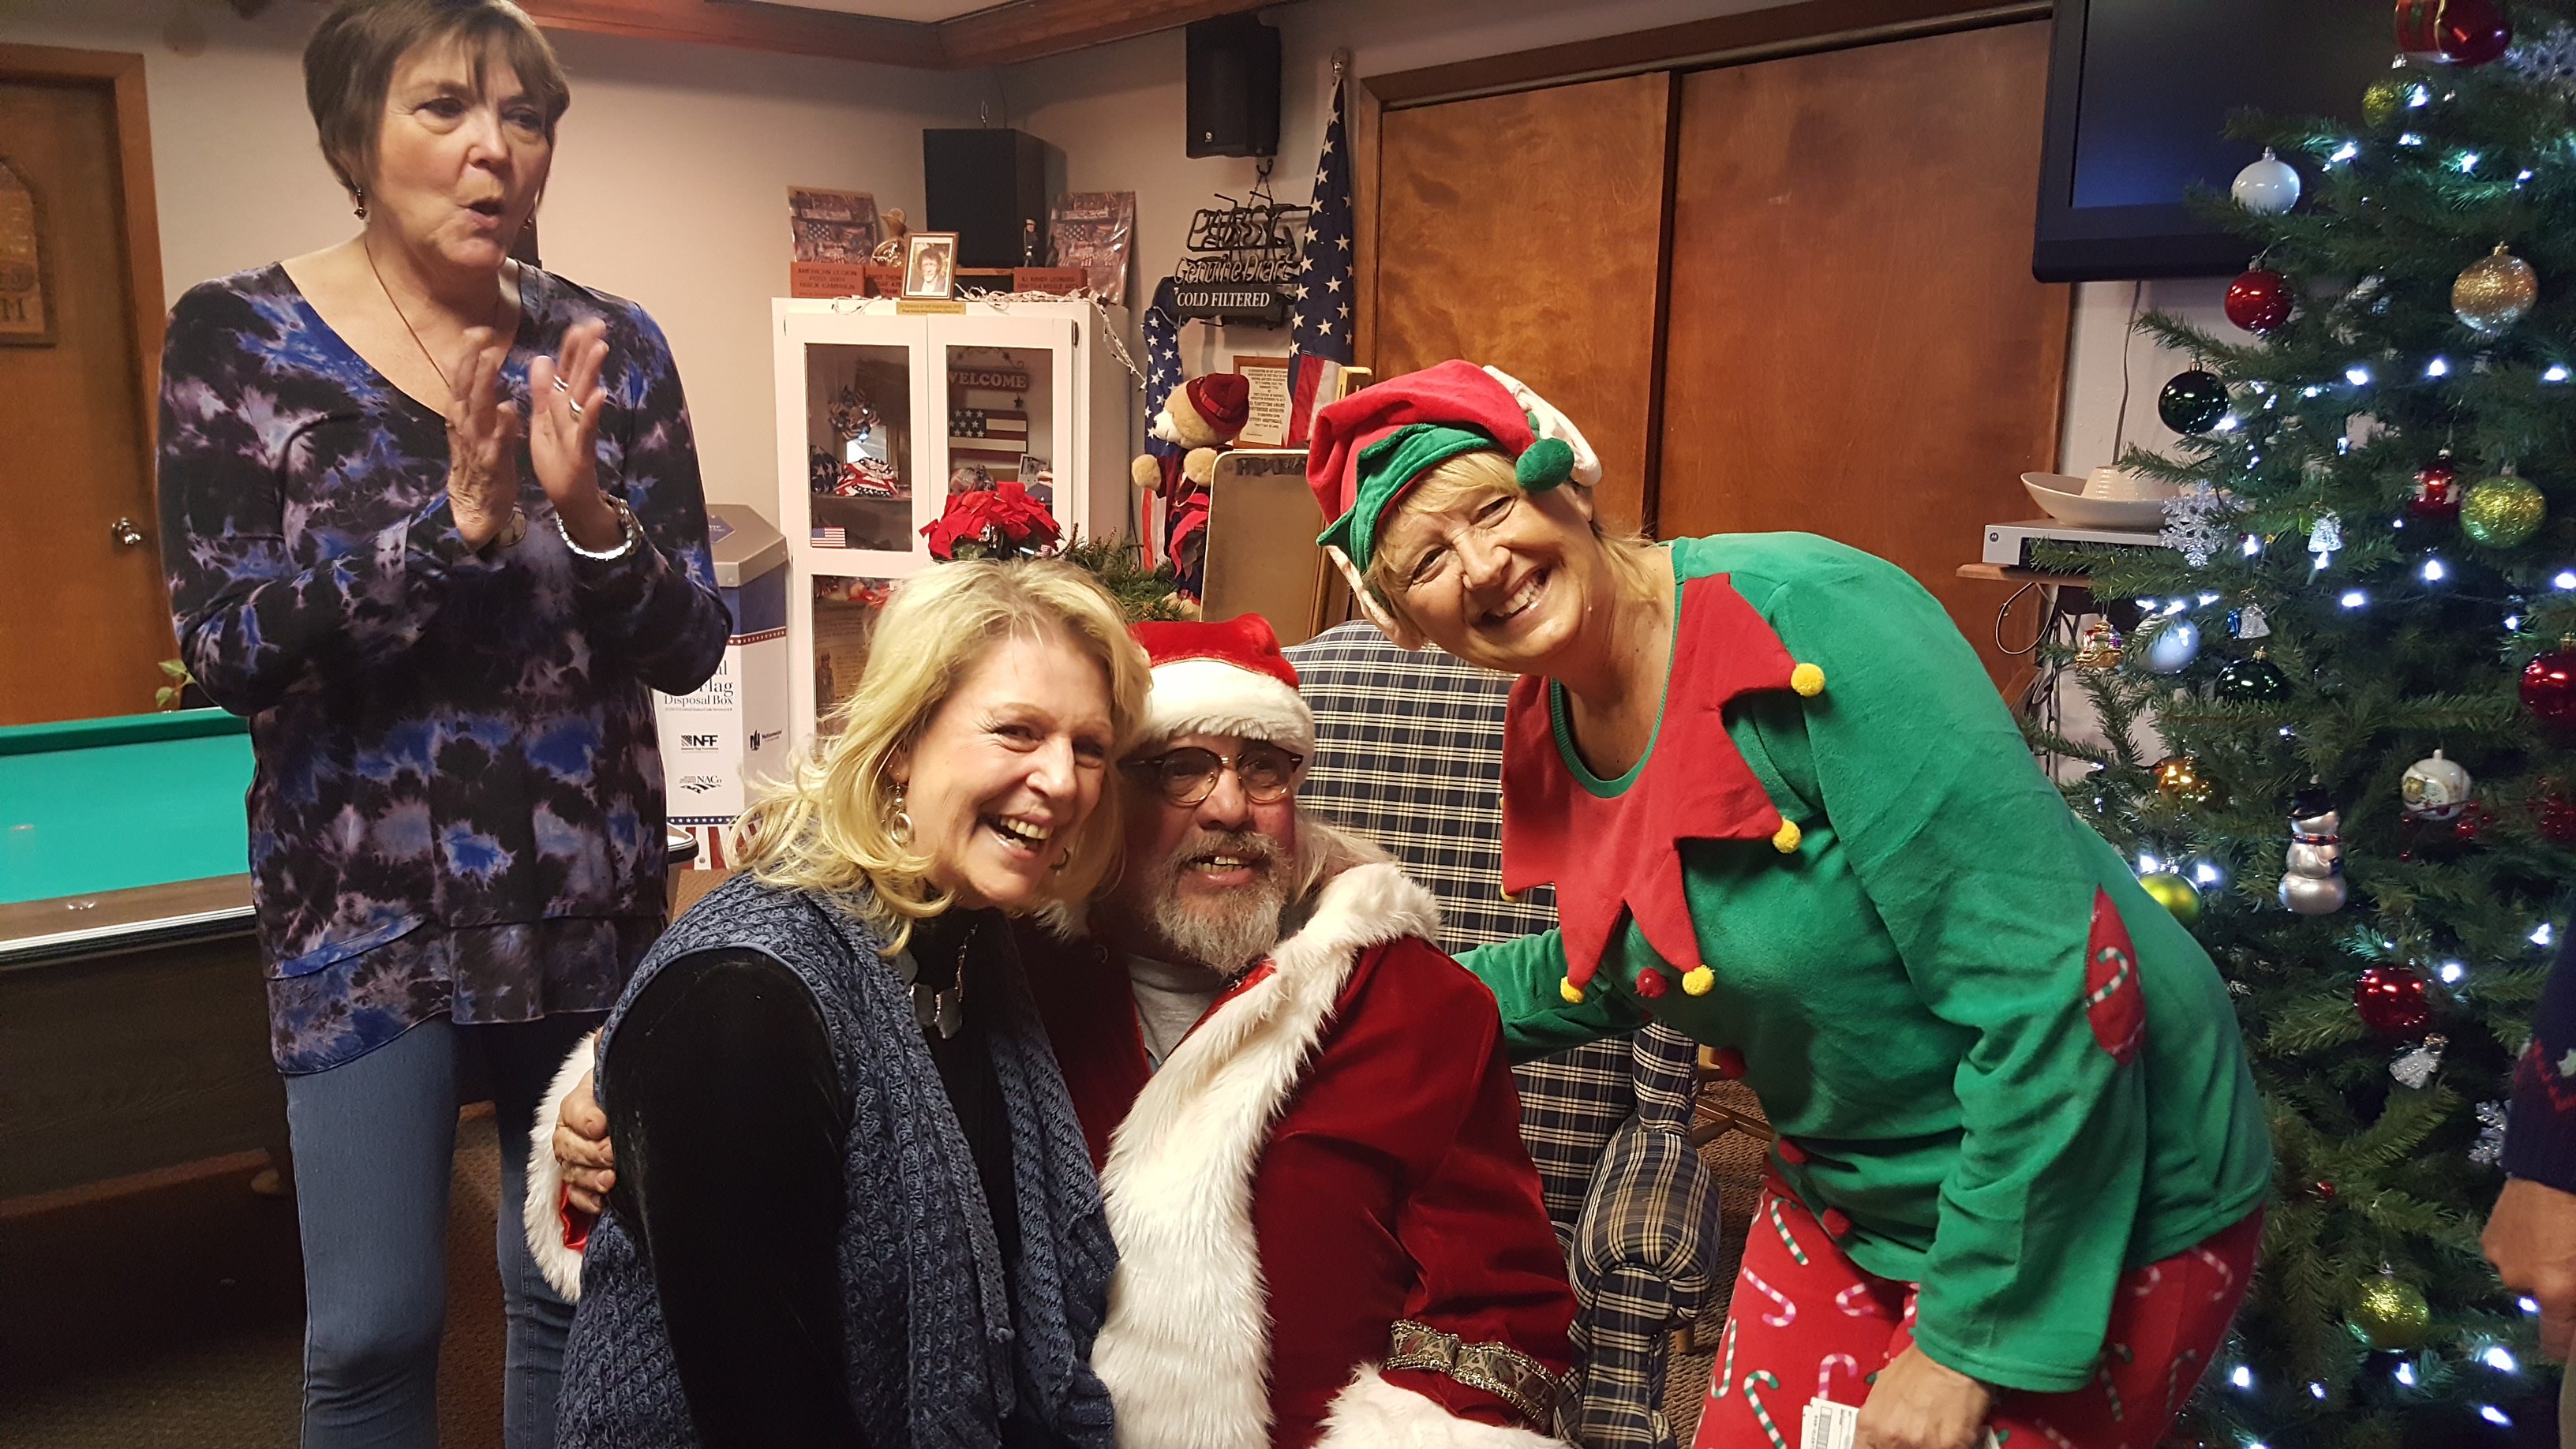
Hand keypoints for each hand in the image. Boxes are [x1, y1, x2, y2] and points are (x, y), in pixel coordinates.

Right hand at [444, 326, 520, 549]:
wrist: (476, 509)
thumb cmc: (479, 463)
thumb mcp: (472, 427)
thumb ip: (471, 398)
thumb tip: (466, 368)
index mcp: (462, 416)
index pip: (463, 379)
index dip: (468, 355)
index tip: (478, 330)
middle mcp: (465, 426)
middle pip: (465, 387)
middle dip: (472, 360)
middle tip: (481, 335)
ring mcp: (476, 444)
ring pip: (477, 409)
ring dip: (483, 384)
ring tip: (491, 360)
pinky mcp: (491, 463)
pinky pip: (496, 442)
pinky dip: (501, 425)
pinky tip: (508, 408)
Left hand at [527, 316, 620, 551]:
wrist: (569, 498)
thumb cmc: (557, 462)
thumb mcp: (543, 421)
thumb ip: (543, 391)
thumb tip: (542, 359)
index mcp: (561, 406)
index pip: (566, 370)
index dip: (571, 346)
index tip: (580, 322)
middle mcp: (573, 414)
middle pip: (579, 376)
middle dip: (587, 349)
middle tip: (598, 324)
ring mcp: (579, 431)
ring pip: (584, 397)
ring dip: (593, 372)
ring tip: (601, 347)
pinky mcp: (580, 451)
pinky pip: (585, 429)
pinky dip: (592, 412)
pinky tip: (599, 395)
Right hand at [552, 1067, 615, 1214]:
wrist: (629, 1112)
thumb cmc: (621, 1093)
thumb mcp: (617, 1073)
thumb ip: (608, 1053)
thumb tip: (603, 1033)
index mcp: (577, 1103)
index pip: (574, 1110)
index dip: (586, 1119)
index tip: (604, 1126)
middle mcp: (570, 1132)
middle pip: (568, 1145)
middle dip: (591, 1152)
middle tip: (614, 1154)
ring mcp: (574, 1159)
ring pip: (571, 1172)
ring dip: (590, 1179)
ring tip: (612, 1180)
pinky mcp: (582, 1182)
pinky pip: (576, 1196)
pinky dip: (588, 1201)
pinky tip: (604, 1202)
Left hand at [1858, 1345, 1991, 1448]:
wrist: (1948, 1353)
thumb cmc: (1916, 1368)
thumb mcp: (1881, 1394)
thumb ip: (1880, 1422)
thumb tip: (1882, 1438)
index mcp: (1871, 1426)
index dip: (1879, 1448)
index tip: (1887, 1444)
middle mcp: (1892, 1439)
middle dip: (1908, 1446)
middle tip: (1917, 1432)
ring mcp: (1922, 1445)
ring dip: (1931, 1445)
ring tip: (1936, 1431)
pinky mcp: (1951, 1446)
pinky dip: (1953, 1446)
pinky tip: (1953, 1433)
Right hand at [2485, 1177, 2575, 1358]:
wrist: (2554, 1169)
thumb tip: (2571, 1309)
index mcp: (2557, 1294)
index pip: (2554, 1344)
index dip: (2564, 1348)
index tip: (2569, 1343)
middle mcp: (2522, 1284)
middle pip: (2541, 1306)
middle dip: (2556, 1293)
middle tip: (2570, 1268)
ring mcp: (2501, 1259)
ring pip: (2523, 1278)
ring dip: (2537, 1269)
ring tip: (2554, 1241)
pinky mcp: (2489, 1237)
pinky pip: (2508, 1255)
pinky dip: (2522, 1249)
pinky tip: (2537, 1228)